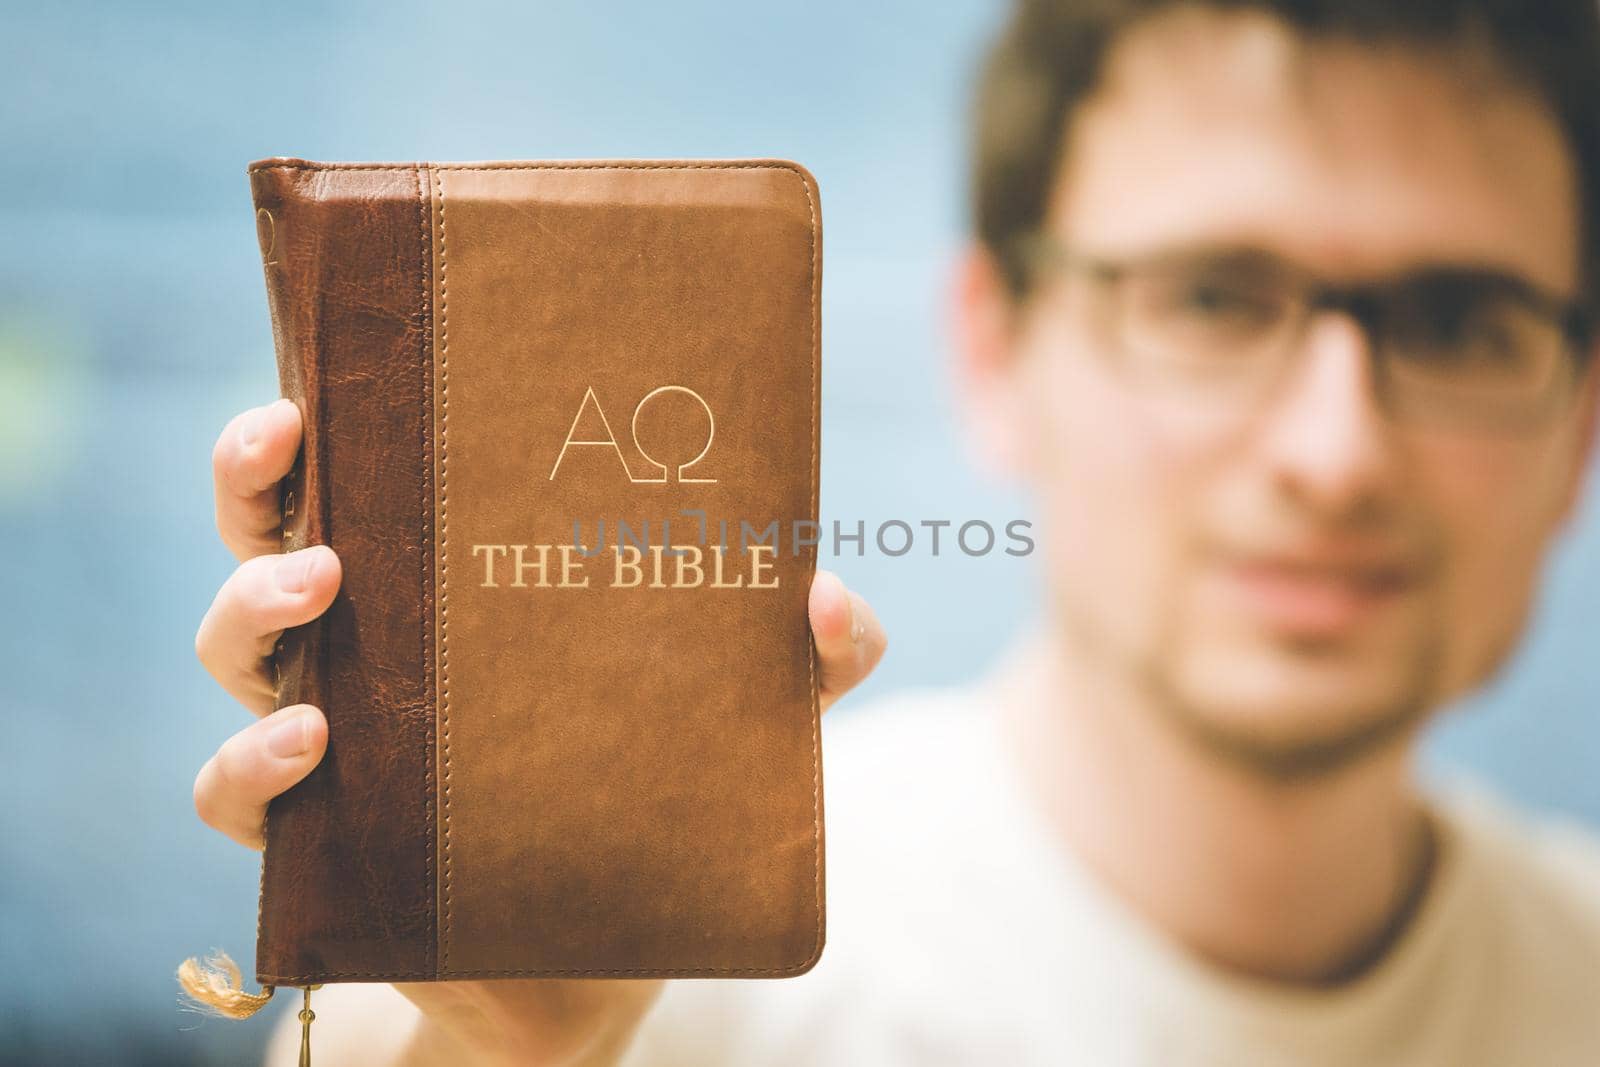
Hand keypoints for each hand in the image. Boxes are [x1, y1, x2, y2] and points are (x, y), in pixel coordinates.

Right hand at [194, 397, 886, 1065]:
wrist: (609, 951)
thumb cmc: (658, 790)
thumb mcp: (747, 713)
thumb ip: (813, 655)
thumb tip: (823, 594)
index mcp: (450, 584)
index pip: (365, 481)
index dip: (318, 424)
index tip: (319, 380)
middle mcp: (372, 647)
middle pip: (266, 538)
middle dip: (256, 481)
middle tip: (291, 442)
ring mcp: (335, 740)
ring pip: (232, 651)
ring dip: (252, 607)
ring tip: (324, 589)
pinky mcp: (324, 841)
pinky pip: (232, 796)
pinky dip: (248, 764)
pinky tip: (314, 743)